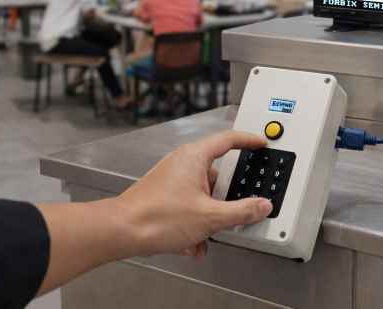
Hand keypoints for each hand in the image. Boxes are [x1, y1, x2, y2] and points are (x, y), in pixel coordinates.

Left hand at [34, 131, 271, 294]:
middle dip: (227, 200)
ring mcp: (172, 178)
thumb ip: (242, 211)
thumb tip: (261, 205)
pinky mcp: (164, 194)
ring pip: (203, 195)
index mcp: (195, 156)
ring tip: (206, 235)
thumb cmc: (156, 217)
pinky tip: (192, 243)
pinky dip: (195, 223)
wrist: (121, 232)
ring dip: (209, 217)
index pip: (229, 139)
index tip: (260, 143)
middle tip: (237, 210)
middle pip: (218, 174)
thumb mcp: (211, 217)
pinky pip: (189, 205)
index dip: (249, 141)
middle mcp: (182, 162)